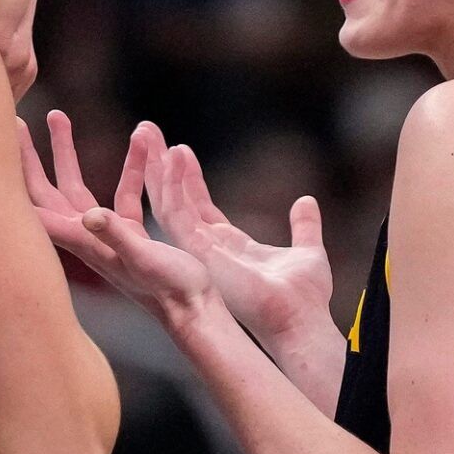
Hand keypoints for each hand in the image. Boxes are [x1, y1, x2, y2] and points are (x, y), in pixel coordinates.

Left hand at [19, 111, 212, 322]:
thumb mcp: (144, 258)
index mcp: (86, 242)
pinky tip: (139, 146)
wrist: (194, 312)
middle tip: (15, 121)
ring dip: (68, 153)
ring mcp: (107, 236)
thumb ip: (118, 234)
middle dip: (32, 156)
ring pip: (78, 187)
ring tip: (59, 117)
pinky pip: (122, 193)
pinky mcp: (131, 235)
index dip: (17, 179)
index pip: (39, 208)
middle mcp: (89, 238)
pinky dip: (128, 168)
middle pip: (48, 191)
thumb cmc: (170, 290)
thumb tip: (90, 214)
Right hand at [138, 123, 335, 353]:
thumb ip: (304, 227)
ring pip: (167, 203)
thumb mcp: (307, 251)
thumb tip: (306, 202)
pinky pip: (176, 213)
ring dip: (158, 169)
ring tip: (148, 134)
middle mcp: (207, 249)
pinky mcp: (199, 253)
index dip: (187, 178)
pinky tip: (172, 157)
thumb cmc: (303, 299)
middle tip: (146, 133)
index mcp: (227, 247)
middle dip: (160, 167)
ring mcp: (200, 251)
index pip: (198, 206)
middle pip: (175, 200)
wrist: (300, 320)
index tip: (179, 149)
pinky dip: (172, 184)